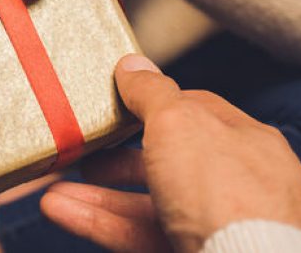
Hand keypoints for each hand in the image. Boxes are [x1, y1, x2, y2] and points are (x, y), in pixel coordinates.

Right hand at [40, 55, 300, 251]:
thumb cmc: (224, 191)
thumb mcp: (176, 122)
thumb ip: (150, 93)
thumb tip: (133, 65)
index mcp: (246, 140)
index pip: (196, 111)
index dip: (152, 104)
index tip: (116, 104)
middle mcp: (238, 184)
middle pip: (168, 161)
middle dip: (117, 157)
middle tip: (85, 152)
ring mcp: (219, 225)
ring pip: (148, 204)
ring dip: (97, 195)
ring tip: (54, 191)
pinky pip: (141, 235)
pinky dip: (101, 223)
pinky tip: (62, 210)